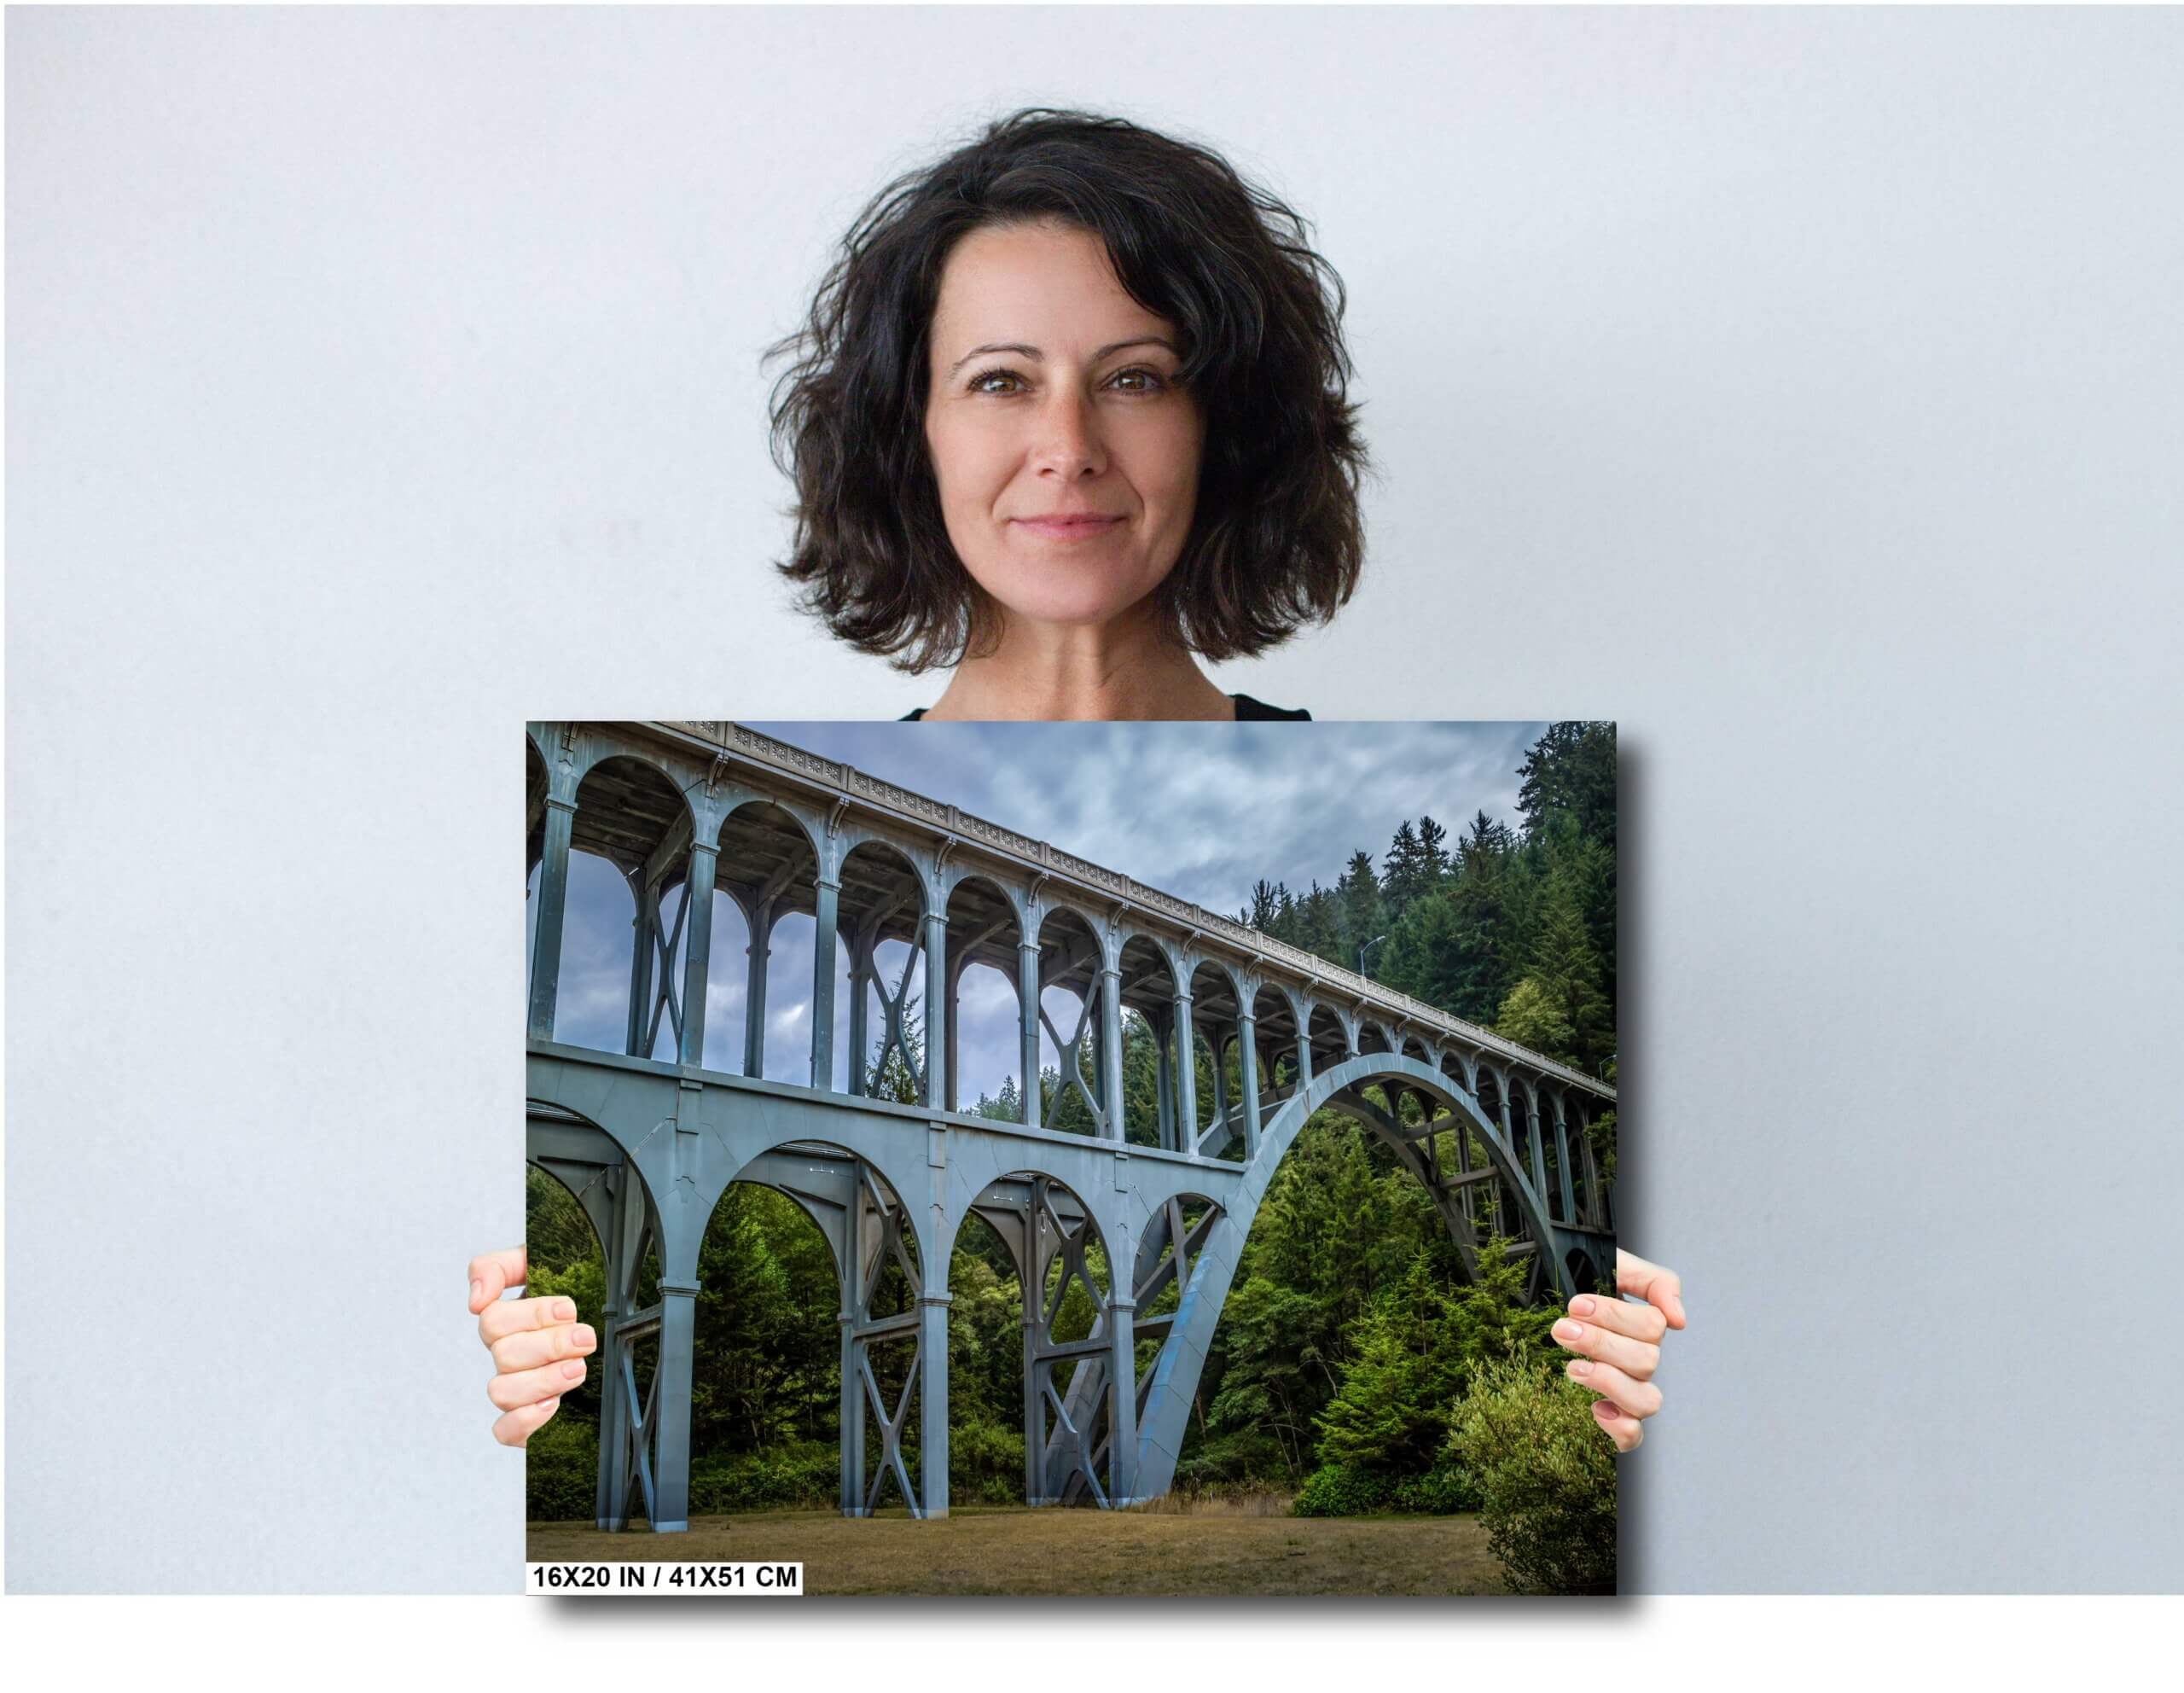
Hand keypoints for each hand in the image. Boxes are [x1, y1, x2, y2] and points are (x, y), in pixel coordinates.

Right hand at [469, 1246, 594, 1447]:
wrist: (604, 1322)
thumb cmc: (572, 1291)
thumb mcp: (540, 1262)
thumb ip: (500, 1267)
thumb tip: (476, 1299)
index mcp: (507, 1321)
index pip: (493, 1320)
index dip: (532, 1315)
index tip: (568, 1309)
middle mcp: (507, 1355)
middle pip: (503, 1355)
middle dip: (550, 1345)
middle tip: (584, 1337)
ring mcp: (516, 1387)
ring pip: (501, 1392)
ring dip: (543, 1379)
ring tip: (578, 1368)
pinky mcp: (527, 1420)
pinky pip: (505, 1431)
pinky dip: (525, 1420)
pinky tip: (553, 1404)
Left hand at [1552, 1248, 1684, 1452]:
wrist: (1546, 1301)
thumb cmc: (1584, 1287)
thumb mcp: (1616, 1266)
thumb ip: (1654, 1281)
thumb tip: (1679, 1319)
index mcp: (1645, 1328)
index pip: (1652, 1327)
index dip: (1615, 1316)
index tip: (1576, 1305)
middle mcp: (1642, 1361)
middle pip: (1646, 1361)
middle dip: (1600, 1343)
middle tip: (1563, 1329)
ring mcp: (1630, 1391)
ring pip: (1646, 1401)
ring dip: (1609, 1382)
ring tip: (1573, 1368)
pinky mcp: (1613, 1417)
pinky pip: (1632, 1436)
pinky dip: (1620, 1427)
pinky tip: (1595, 1408)